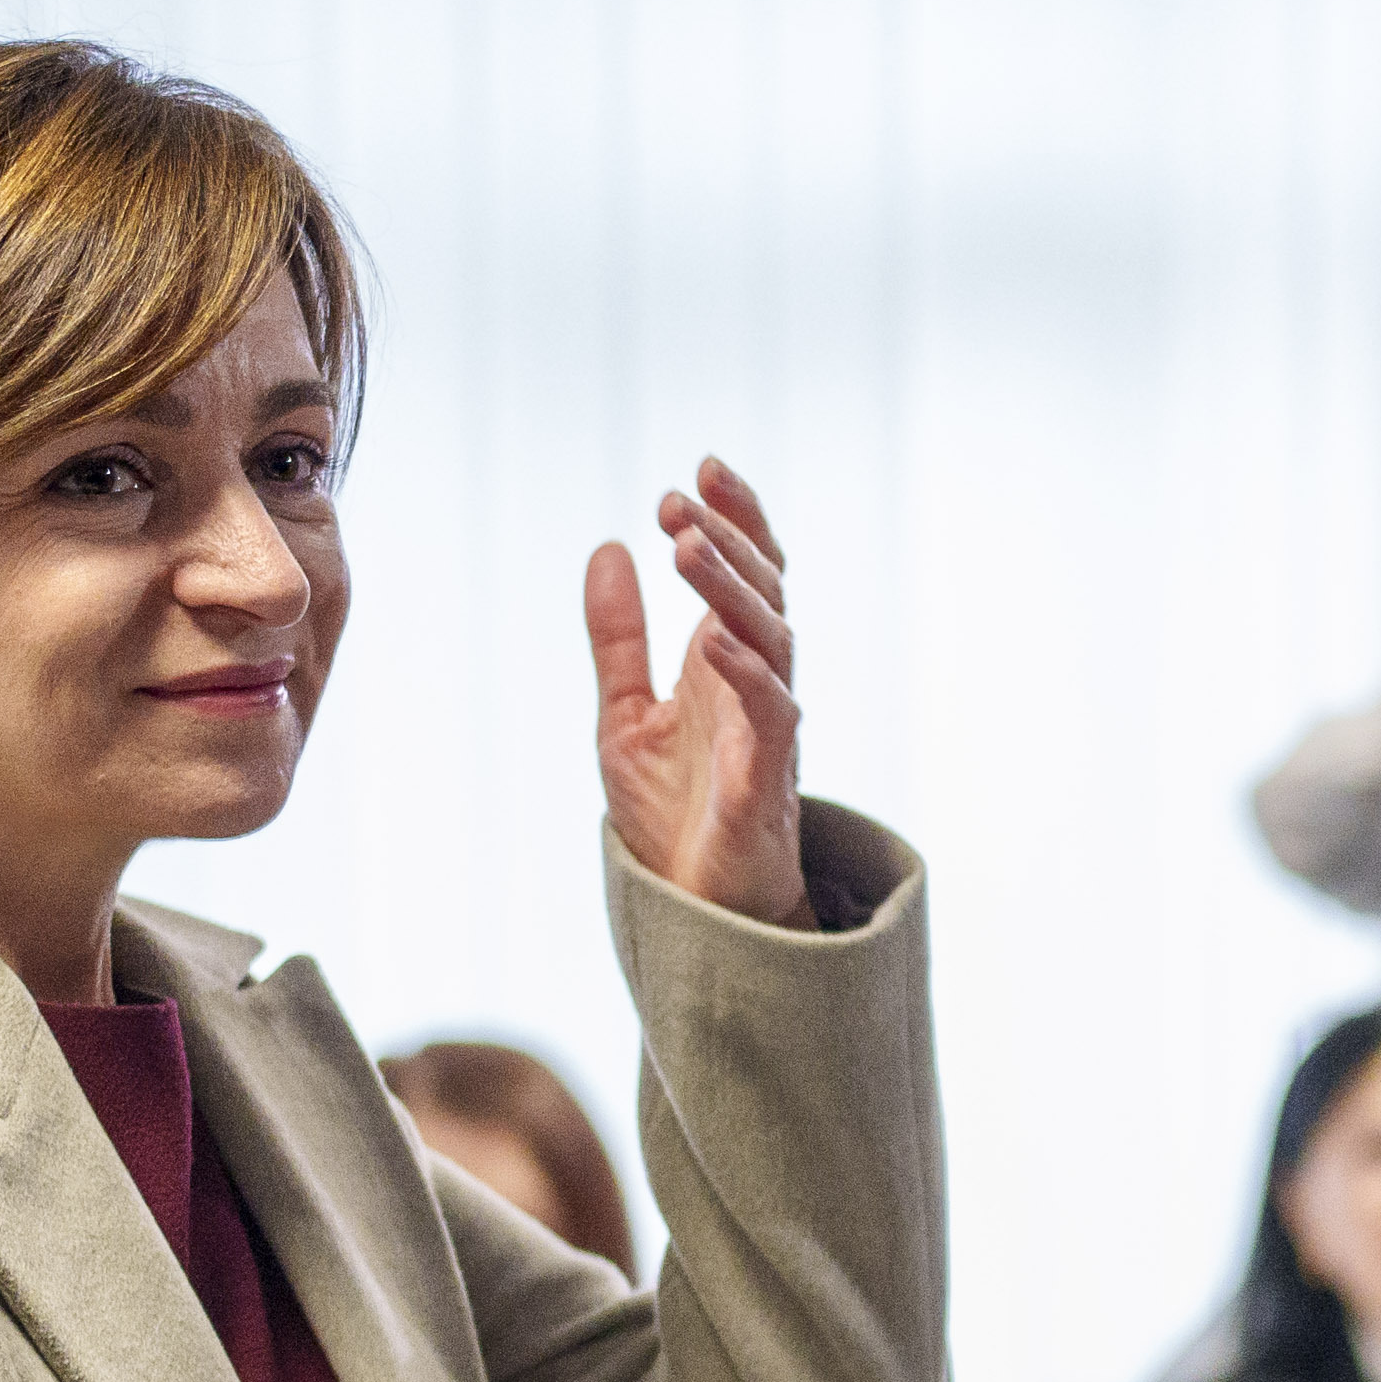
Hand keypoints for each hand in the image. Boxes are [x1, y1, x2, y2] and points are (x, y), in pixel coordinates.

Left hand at [587, 459, 808, 925]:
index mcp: (728, 664)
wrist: (695, 910)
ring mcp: (770, 730)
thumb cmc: (673, 816)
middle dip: (730, 537)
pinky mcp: (769, 779)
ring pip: (773, 638)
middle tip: (680, 498)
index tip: (696, 471)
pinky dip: (746, 672)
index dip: (735, 519)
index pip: (748, 573)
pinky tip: (710, 638)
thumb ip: (618, 637)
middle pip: (766, 591)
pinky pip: (773, 713)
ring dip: (732, 588)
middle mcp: (758, 687)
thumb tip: (607, 547)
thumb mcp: (623, 713)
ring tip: (686, 545)